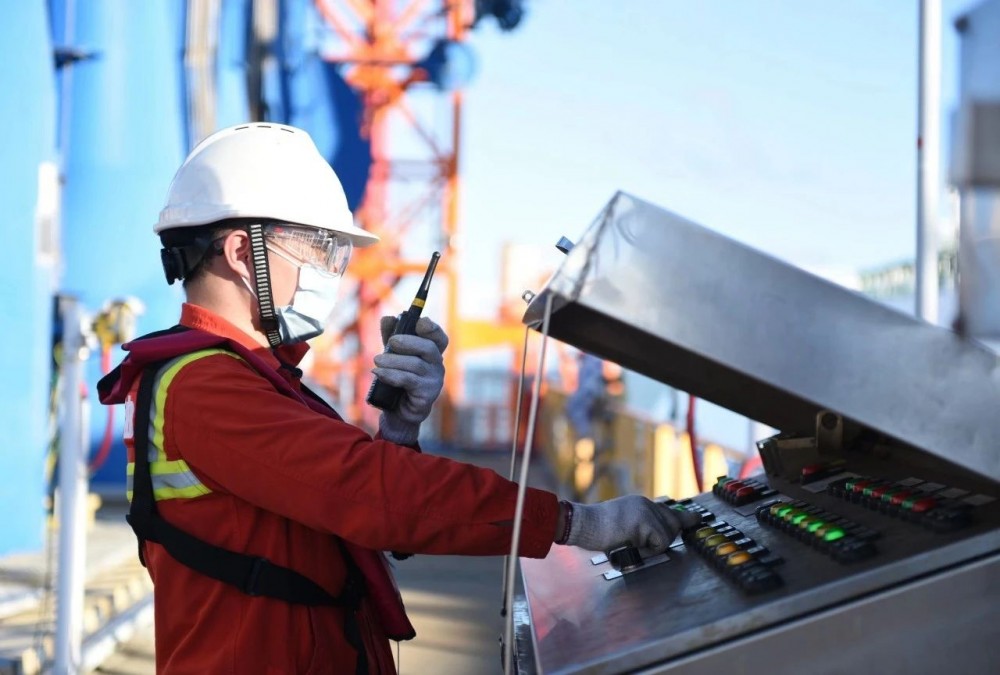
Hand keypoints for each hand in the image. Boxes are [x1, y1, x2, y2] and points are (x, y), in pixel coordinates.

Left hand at [375, 315, 448, 443]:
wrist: (398, 411)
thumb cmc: (398, 379)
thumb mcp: (394, 355)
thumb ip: (391, 336)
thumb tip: (388, 318)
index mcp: (432, 353)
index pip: (439, 338)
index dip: (432, 329)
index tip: (420, 322)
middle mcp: (437, 366)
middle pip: (429, 348)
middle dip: (408, 342)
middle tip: (391, 342)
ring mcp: (434, 381)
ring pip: (415, 365)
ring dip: (393, 361)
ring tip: (376, 361)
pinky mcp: (426, 395)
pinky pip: (408, 381)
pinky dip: (391, 375)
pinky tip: (378, 373)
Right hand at [563, 495, 701, 553]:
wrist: (582, 523)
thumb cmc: (596, 530)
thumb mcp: (622, 525)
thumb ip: (640, 529)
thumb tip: (655, 542)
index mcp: (641, 504)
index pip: (669, 511)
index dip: (684, 518)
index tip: (696, 519)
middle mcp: (646, 504)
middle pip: (673, 523)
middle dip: (665, 539)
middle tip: (642, 546)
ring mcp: (646, 510)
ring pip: (667, 534)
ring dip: (652, 547)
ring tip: (630, 545)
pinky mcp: (643, 520)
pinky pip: (659, 541)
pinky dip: (649, 549)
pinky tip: (632, 546)